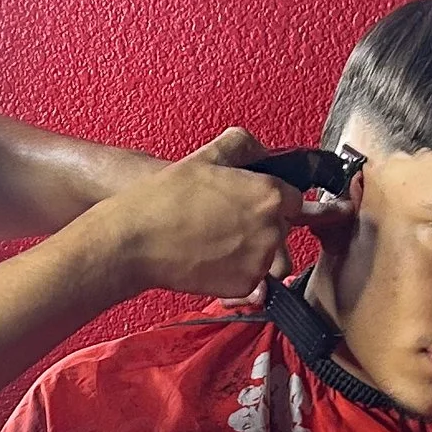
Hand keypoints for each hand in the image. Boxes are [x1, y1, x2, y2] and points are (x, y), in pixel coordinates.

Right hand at [90, 132, 300, 306]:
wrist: (136, 240)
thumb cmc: (166, 198)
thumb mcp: (205, 157)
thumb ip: (241, 145)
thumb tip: (261, 151)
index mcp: (268, 194)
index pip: (295, 200)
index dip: (272, 200)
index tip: (254, 204)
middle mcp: (272, 228)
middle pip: (283, 228)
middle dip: (262, 225)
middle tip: (227, 221)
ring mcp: (259, 261)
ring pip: (269, 256)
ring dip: (251, 250)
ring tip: (217, 241)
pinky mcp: (244, 286)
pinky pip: (253, 280)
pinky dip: (237, 272)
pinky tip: (211, 258)